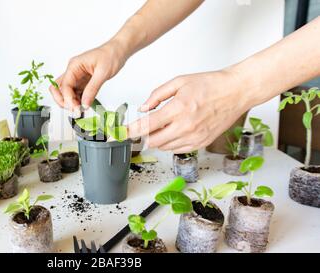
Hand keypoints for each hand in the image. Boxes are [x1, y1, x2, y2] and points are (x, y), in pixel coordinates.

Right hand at [49, 41, 126, 112]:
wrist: (118, 51)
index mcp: (74, 66)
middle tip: (74, 110)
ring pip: (65, 93)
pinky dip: (77, 101)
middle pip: (58, 88)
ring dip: (70, 102)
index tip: (75, 109)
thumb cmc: (111, 55)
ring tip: (80, 110)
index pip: (64, 85)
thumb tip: (84, 104)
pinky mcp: (83, 82)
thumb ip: (92, 89)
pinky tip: (84, 106)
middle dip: (63, 101)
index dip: (68, 99)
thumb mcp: (102, 73)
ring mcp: (77, 77)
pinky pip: (75, 94)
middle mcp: (73, 71)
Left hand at [128, 70, 251, 153]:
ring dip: (157, 139)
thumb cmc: (210, 84)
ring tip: (163, 125)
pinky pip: (177, 149)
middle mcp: (186, 127)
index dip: (130, 131)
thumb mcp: (179, 82)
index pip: (147, 126)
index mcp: (178, 109)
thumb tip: (143, 108)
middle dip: (143, 136)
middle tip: (141, 128)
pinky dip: (170, 143)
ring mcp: (194, 138)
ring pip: (164, 147)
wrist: (235, 92)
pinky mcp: (201, 144)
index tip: (119, 135)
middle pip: (153, 141)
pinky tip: (173, 131)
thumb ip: (157, 95)